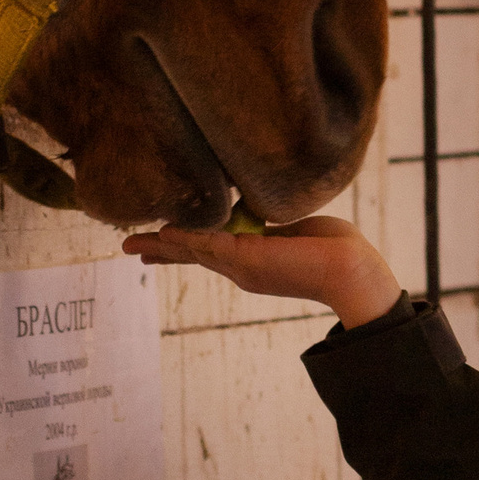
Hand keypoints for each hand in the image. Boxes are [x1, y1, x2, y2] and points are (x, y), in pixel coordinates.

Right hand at [124, 212, 401, 330]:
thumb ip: (267, 224)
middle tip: (129, 247)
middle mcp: (241, 268)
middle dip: (160, 250)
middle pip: (190, 254)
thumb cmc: (334, 248)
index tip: (159, 241)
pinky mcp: (243, 257)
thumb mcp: (293, 230)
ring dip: (159, 244)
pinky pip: (203, 244)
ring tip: (130, 244)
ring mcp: (240, 266)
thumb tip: (252, 210)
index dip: (182, 244)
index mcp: (252, 261)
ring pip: (190, 251)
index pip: (209, 250)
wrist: (349, 269)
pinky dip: (180, 239)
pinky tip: (158, 235)